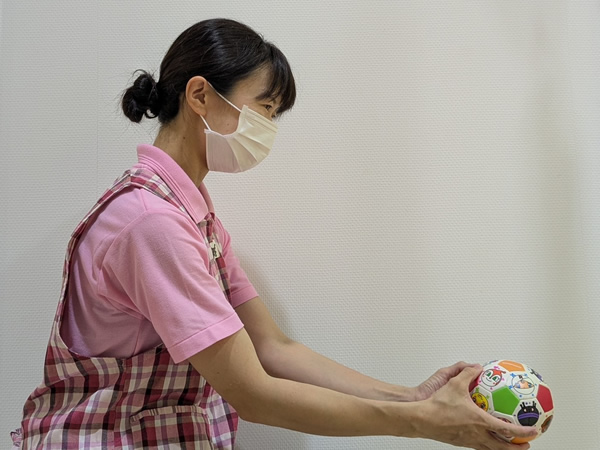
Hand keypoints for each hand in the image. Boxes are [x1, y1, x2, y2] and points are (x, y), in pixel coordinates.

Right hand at [414, 366, 537, 449]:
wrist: (422, 419)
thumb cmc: (438, 405)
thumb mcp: (454, 383)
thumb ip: (468, 373)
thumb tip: (477, 366)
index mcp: (480, 422)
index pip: (508, 431)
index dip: (524, 432)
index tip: (534, 432)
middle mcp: (477, 434)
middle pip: (502, 447)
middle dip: (516, 449)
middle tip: (526, 446)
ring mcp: (468, 441)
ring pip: (490, 449)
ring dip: (502, 448)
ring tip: (508, 446)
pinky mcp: (460, 442)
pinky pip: (478, 446)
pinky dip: (487, 444)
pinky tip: (484, 438)